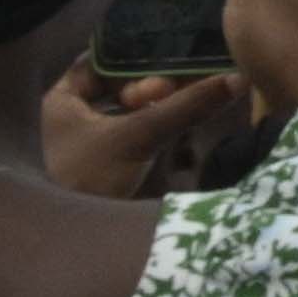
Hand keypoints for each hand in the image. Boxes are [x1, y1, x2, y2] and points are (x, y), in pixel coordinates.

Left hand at [39, 66, 241, 198]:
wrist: (72, 244)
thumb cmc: (87, 178)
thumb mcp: (138, 136)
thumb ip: (184, 107)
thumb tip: (237, 77)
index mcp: (60, 101)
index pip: (99, 61)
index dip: (133, 55)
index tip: (170, 52)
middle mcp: (68, 118)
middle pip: (115, 87)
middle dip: (151, 84)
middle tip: (183, 84)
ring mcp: (84, 145)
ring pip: (125, 113)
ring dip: (156, 108)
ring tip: (190, 99)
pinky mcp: (100, 168)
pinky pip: (130, 136)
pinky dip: (153, 130)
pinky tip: (179, 126)